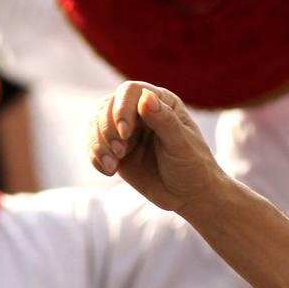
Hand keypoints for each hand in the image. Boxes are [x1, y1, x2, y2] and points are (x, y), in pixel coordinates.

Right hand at [88, 82, 224, 215]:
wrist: (191, 195)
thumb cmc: (193, 166)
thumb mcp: (181, 144)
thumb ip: (164, 120)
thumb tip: (146, 96)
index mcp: (161, 102)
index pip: (130, 91)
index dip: (121, 108)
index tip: (125, 133)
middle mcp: (141, 112)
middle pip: (108, 106)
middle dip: (107, 129)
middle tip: (120, 152)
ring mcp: (126, 132)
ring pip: (96, 124)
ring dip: (98, 143)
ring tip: (113, 166)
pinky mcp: (116, 151)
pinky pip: (95, 146)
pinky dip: (96, 157)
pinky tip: (109, 171)